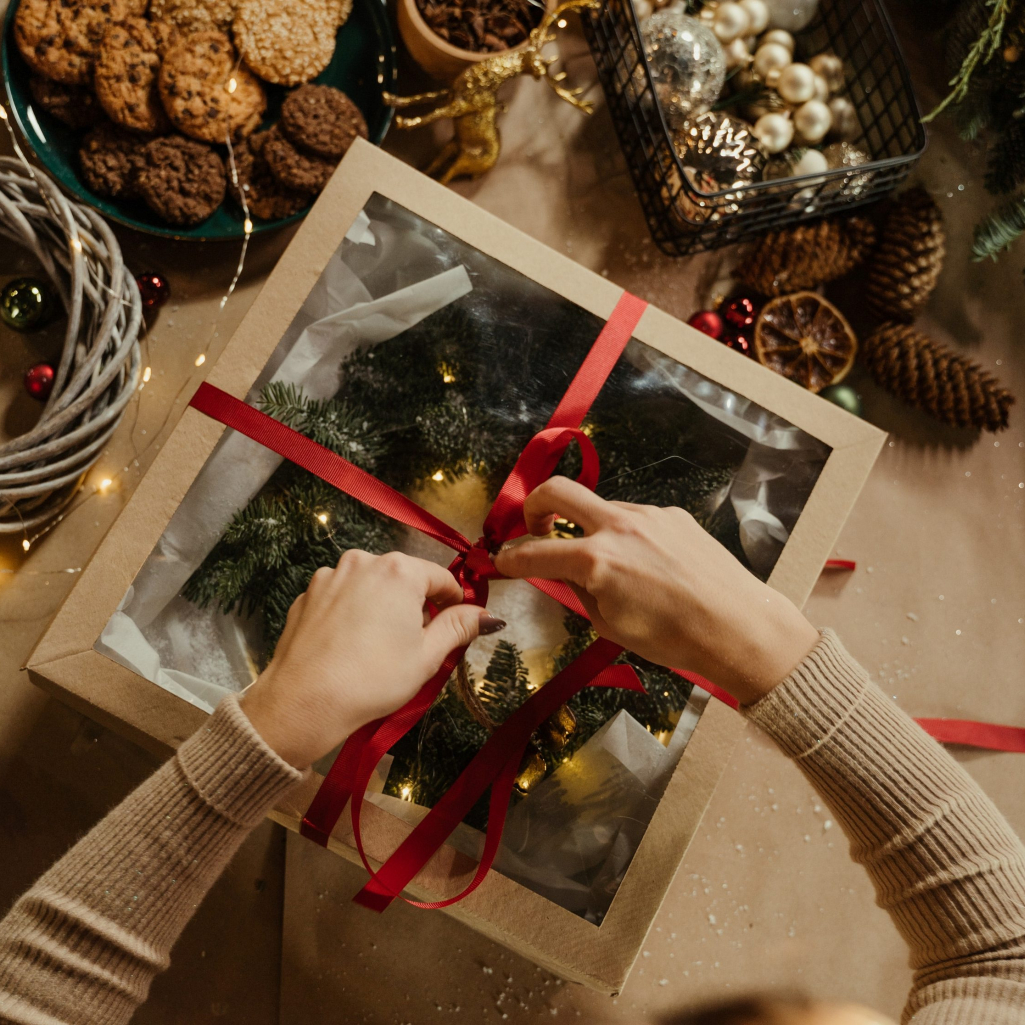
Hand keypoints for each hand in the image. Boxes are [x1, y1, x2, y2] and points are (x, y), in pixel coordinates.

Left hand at [241, 550, 504, 768]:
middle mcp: (363, 561)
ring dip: (381, 606)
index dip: (453, 602)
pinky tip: (349, 646)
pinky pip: (341, 597)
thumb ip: (459, 627)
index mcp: (399, 571)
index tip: (455, 625)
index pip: (441, 578)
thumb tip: (488, 616)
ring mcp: (330, 576)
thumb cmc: (374, 679)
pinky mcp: (306, 595)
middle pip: (403, 578)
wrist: (303, 702)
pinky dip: (350, 614)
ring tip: (378, 647)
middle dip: (414, 605)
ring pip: (370, 586)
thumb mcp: (427, 656)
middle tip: (415, 644)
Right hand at [493, 477, 818, 705]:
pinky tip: (645, 566)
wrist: (738, 626)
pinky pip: (635, 519)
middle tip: (534, 530)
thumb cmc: (673, 638)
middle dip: (533, 506)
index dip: (509, 558)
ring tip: (605, 566)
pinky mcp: (673, 515)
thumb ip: (576, 590)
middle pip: (557, 491)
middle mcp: (618, 525)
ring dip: (588, 528)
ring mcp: (648, 514)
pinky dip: (624, 536)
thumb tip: (558, 572)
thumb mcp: (609, 624)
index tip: (500, 561)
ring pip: (601, 508)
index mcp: (595, 559)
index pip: (533, 552)